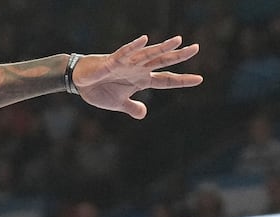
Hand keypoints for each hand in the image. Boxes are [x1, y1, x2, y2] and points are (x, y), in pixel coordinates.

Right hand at [71, 36, 202, 118]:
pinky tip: (144, 40)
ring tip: (178, 41)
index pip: (166, 80)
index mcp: (141, 80)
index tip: (199, 79)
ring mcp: (127, 64)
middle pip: (162, 62)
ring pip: (148, 54)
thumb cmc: (99, 90)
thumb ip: (132, 107)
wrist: (80, 82)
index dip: (182, 80)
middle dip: (179, 56)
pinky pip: (125, 53)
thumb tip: (144, 113)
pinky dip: (134, 47)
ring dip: (162, 48)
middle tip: (196, 48)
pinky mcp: (113, 62)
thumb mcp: (118, 104)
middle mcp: (138, 69)